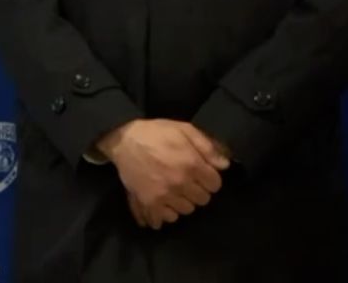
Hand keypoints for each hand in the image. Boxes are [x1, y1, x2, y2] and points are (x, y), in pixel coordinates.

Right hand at [97, 119, 229, 228]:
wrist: (123, 140)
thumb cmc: (155, 132)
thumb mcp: (183, 129)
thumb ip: (207, 146)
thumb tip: (224, 165)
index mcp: (191, 164)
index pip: (215, 185)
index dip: (210, 179)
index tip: (202, 175)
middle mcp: (180, 182)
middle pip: (202, 200)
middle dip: (198, 190)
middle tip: (188, 182)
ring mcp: (164, 194)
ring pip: (186, 210)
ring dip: (184, 201)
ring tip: (175, 191)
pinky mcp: (149, 201)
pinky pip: (166, 218)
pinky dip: (168, 213)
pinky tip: (165, 204)